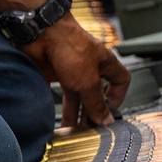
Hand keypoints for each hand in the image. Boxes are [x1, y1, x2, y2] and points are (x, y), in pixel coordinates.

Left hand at [24, 14, 129, 130]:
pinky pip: (54, 91)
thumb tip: (105, 120)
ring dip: (72, 112)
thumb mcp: (88, 81)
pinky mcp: (52, 71)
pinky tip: (51, 116)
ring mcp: (70, 69)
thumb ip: (96, 102)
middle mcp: (88, 66)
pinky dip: (53, 104)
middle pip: (94, 93)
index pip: (120, 79)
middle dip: (91, 111)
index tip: (111, 110)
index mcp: (104, 63)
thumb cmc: (69, 46)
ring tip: (71, 130)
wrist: (41, 32)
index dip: (119, 95)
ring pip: (74, 95)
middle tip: (89, 129)